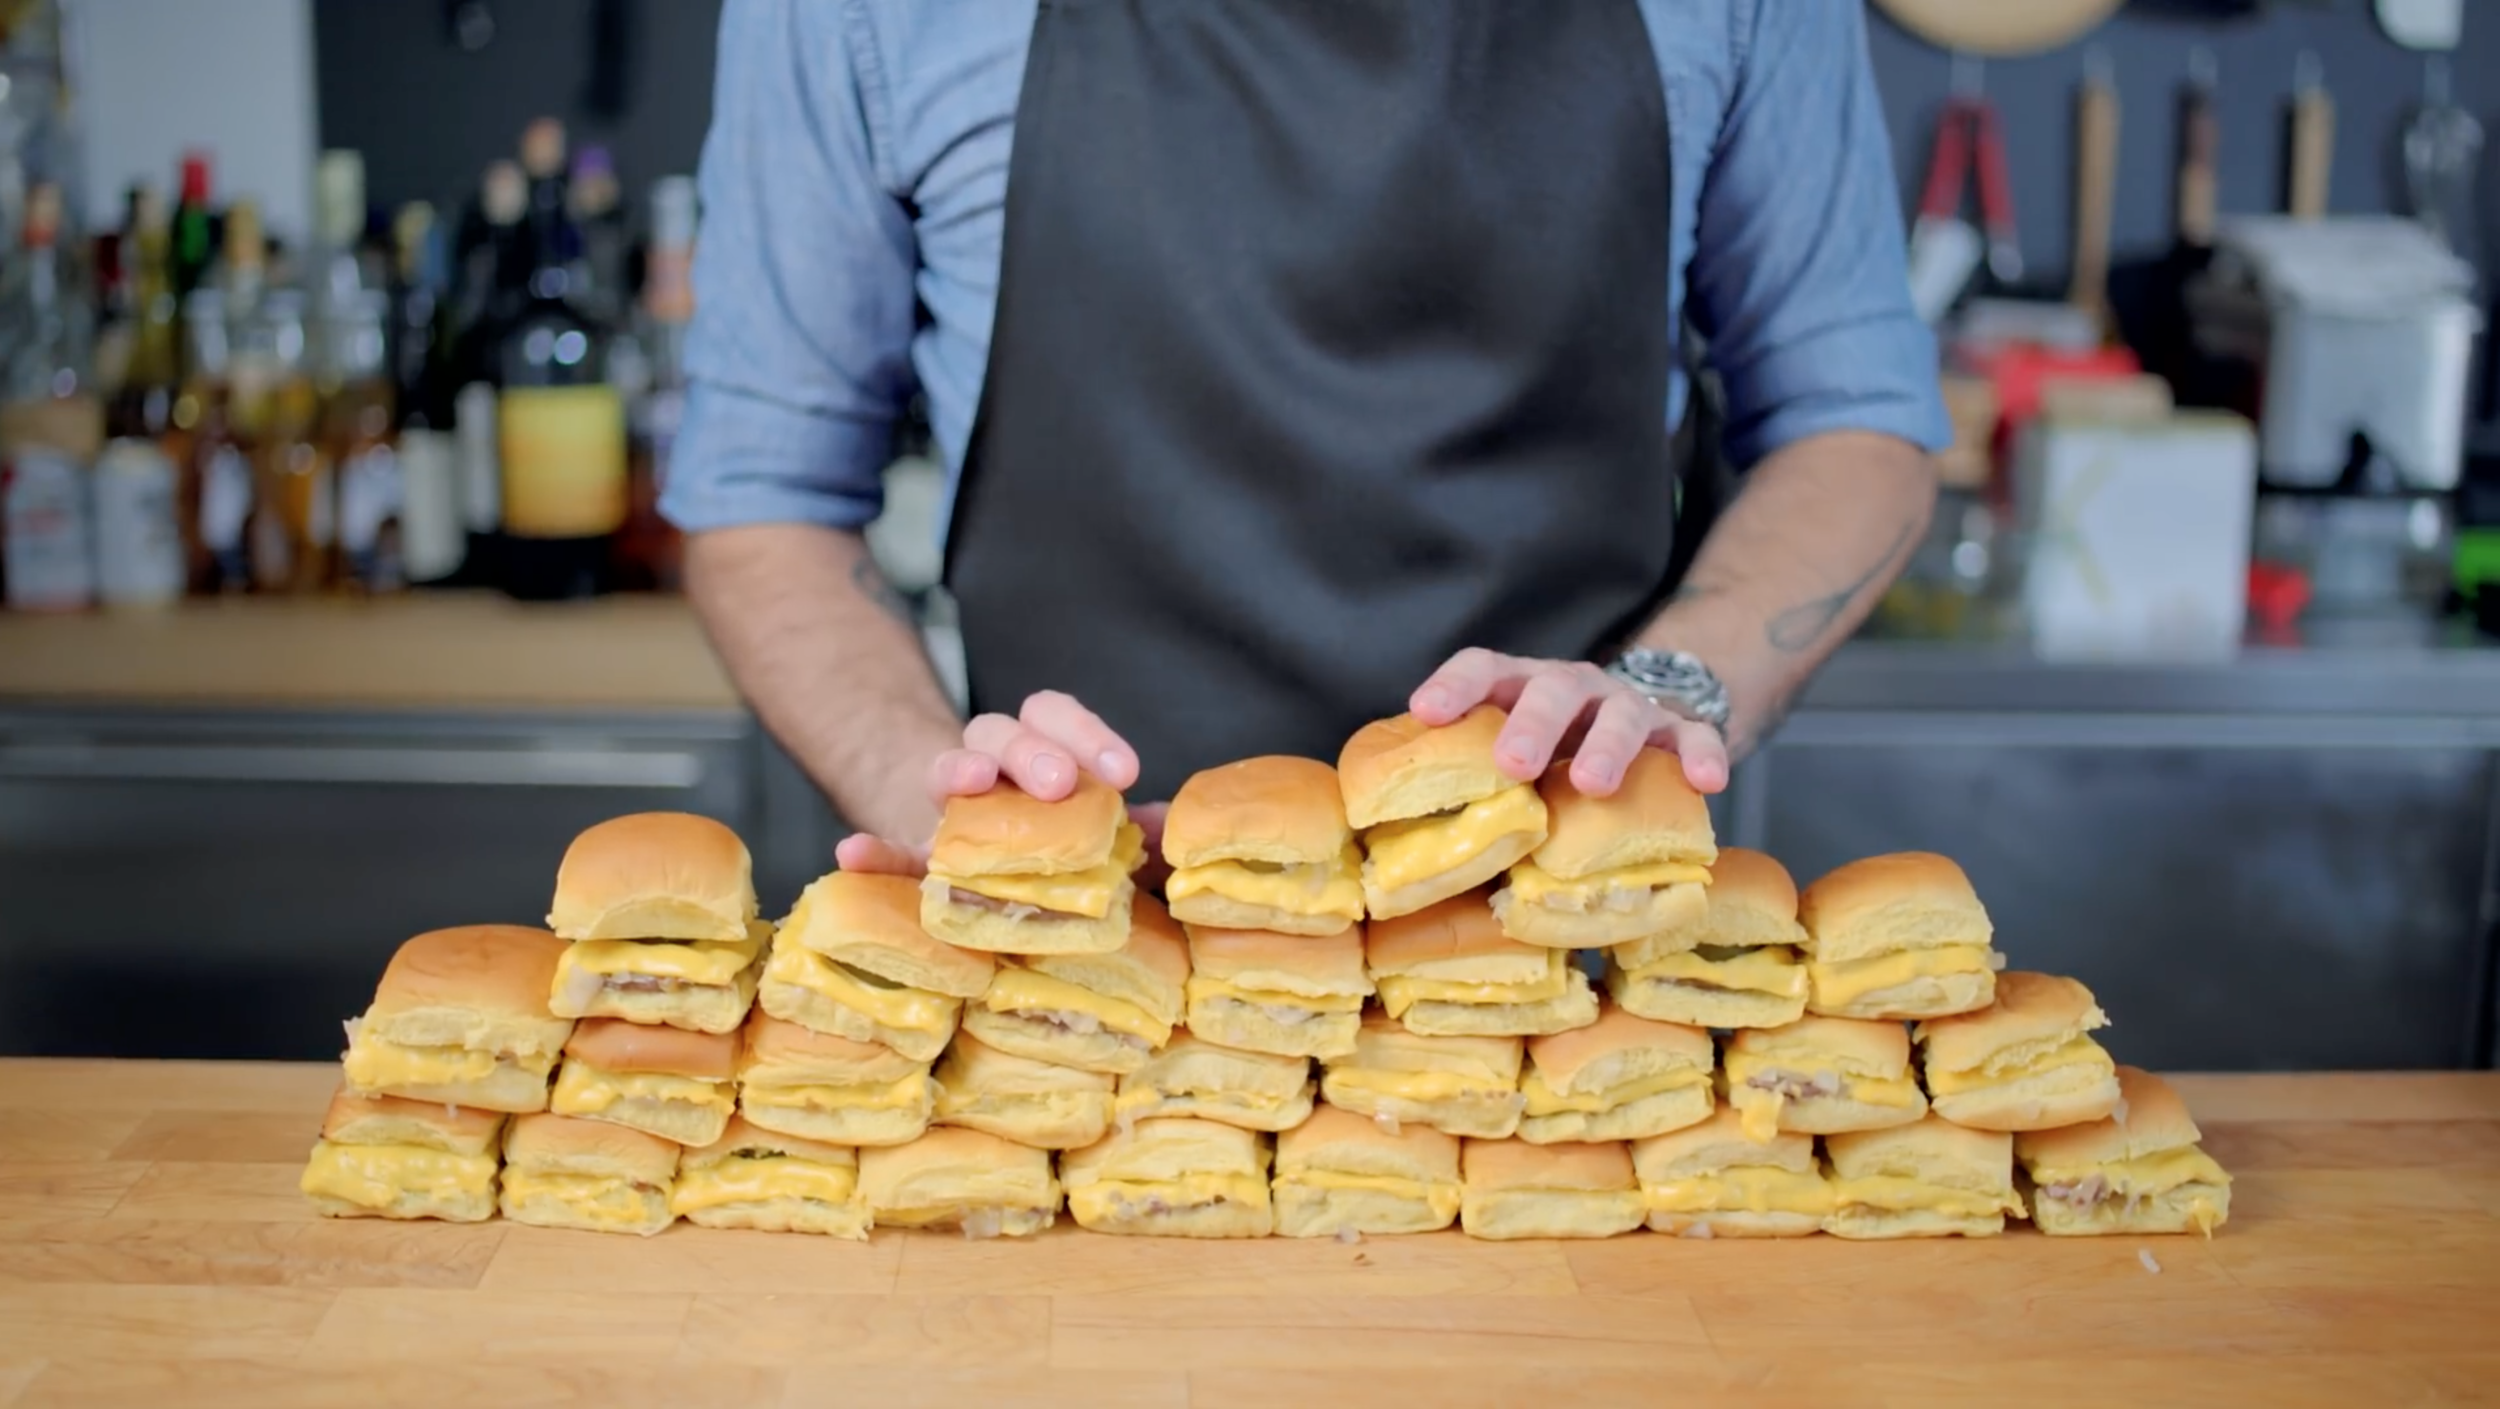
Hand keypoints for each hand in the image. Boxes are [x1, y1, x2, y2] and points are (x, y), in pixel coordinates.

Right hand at [834, 691, 1164, 877]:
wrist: (984, 878)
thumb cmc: (1054, 851)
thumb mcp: (1095, 836)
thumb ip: (1127, 830)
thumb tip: (1163, 825)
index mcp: (1038, 754)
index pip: (1053, 716)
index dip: (1087, 733)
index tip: (1124, 772)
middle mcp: (989, 767)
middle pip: (1002, 731)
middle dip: (1031, 749)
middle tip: (1059, 783)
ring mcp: (947, 810)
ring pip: (948, 767)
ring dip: (959, 768)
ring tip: (972, 782)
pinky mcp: (914, 861)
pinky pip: (887, 853)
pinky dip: (869, 853)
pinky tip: (852, 855)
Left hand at [1409, 649, 1730, 795]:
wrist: (1641, 729)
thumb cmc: (1556, 762)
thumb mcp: (1517, 765)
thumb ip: (1483, 797)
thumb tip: (1429, 871)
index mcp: (1522, 689)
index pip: (1485, 668)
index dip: (1456, 686)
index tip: (1426, 711)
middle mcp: (1574, 688)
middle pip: (1552, 690)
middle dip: (1531, 724)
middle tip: (1512, 763)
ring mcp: (1629, 706)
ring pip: (1621, 713)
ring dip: (1606, 746)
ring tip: (1592, 784)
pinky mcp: (1679, 731)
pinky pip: (1697, 736)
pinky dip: (1701, 754)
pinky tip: (1707, 782)